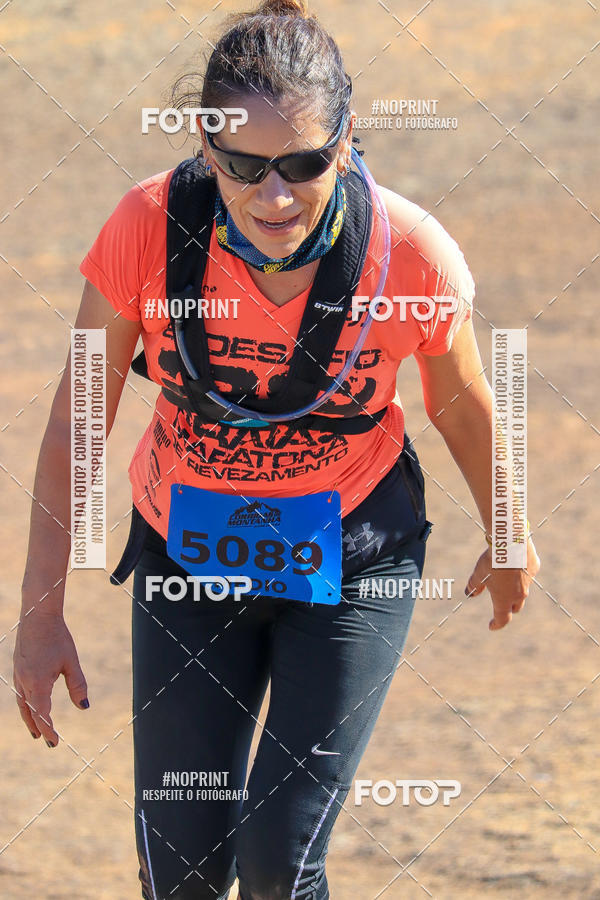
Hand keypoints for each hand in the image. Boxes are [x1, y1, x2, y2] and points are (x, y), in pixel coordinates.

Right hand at [13, 611, 88, 745]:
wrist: (37, 616)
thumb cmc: (57, 637)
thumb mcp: (71, 662)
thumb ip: (77, 686)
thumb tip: (84, 707)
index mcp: (38, 683)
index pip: (42, 715)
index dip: (48, 731)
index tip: (54, 743)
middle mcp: (24, 682)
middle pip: (29, 712)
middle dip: (37, 728)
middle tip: (46, 742)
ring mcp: (18, 675)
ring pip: (22, 703)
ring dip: (29, 717)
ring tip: (35, 729)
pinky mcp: (18, 667)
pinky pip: (20, 692)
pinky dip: (25, 703)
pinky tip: (32, 703)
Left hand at [465, 538, 539, 629]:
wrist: (511, 543)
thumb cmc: (492, 561)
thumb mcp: (478, 574)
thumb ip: (474, 585)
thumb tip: (469, 593)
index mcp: (504, 599)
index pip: (502, 618)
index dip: (497, 624)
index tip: (492, 625)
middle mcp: (519, 594)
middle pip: (515, 606)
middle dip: (508, 607)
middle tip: (500, 604)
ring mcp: (529, 582)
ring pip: (523, 589)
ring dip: (515, 588)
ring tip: (505, 577)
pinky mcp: (534, 568)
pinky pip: (528, 573)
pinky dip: (521, 571)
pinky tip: (515, 560)